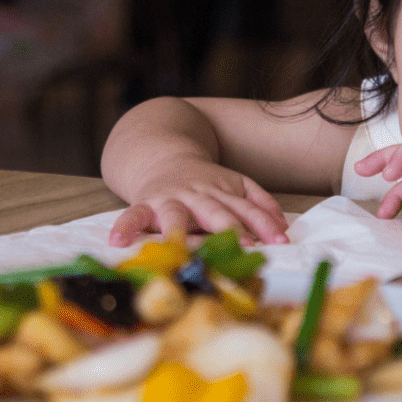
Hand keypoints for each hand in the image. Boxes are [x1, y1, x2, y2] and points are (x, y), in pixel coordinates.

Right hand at [108, 156, 288, 246]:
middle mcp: (198, 194)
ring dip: (177, 229)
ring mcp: (170, 198)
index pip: (248, 209)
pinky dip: (125, 227)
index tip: (278, 243)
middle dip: (229, 228)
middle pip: (216, 212)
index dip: (264, 225)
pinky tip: (117, 242)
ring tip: (177, 245)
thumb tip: (284, 227)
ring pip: (175, 214)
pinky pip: (133, 215)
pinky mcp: (144, 203)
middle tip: (242, 247)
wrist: (162, 155)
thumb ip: (260, 203)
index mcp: (223, 191)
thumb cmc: (204, 180)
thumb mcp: (236, 184)